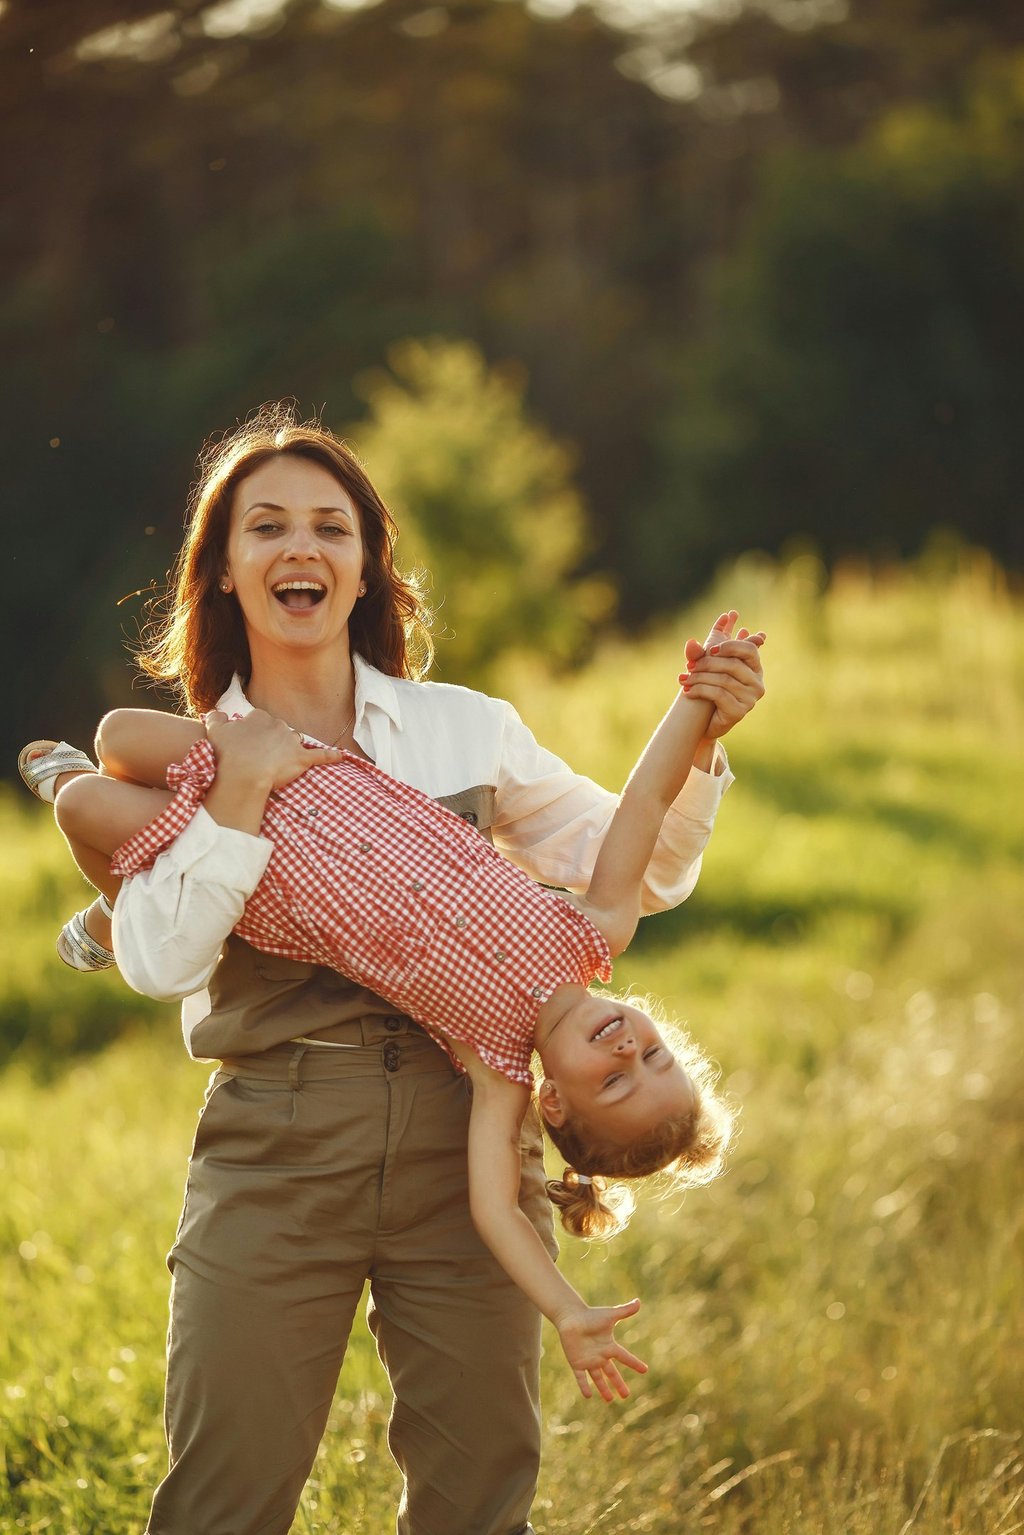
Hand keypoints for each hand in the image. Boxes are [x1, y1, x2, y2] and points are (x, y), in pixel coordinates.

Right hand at [204, 709, 343, 791]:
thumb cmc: (226, 753)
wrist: (242, 772)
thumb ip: (216, 718)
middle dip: (273, 742)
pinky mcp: (302, 758)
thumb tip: (217, 713)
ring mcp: (291, 741)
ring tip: (282, 762)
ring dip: (291, 749)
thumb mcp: (215, 730)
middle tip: (262, 757)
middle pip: (279, 731)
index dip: (254, 734)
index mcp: (259, 717)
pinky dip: (331, 756)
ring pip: (295, 741)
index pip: (260, 721)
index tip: (248, 745)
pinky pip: (321, 756)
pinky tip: (341, 757)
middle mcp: (278, 725)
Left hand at [555, 1299, 647, 1401]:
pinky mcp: (577, 1363)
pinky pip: (581, 1377)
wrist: (571, 1316)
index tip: (645, 1370)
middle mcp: (600, 1356)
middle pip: (612, 1373)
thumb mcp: (610, 1315)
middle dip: (619, 1384)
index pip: (625, 1357)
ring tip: (610, 1400)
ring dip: (603, 1389)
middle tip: (626, 1395)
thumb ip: (624, 1310)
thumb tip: (639, 1301)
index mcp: (609, 1346)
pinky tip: (588, 1395)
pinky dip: (584, 1386)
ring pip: (598, 1378)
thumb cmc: (590, 1315)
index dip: (634, 1363)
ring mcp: (588, 1360)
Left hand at [681, 611, 765, 740]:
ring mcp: (750, 699)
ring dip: (699, 678)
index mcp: (754, 668)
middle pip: (733, 665)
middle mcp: (757, 683)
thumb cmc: (708, 690)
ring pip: (724, 680)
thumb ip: (702, 654)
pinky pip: (718, 694)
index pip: (750, 650)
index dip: (730, 646)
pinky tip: (688, 692)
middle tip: (688, 666)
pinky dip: (700, 690)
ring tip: (684, 680)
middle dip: (707, 663)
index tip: (710, 650)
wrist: (704, 722)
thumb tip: (690, 642)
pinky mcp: (739, 712)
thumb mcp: (708, 668)